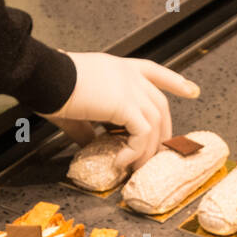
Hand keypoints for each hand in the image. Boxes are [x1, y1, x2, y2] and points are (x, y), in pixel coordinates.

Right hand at [47, 52, 198, 169]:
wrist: (43, 76)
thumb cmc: (51, 85)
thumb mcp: (75, 106)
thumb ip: (88, 126)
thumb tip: (91, 145)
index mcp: (119, 68)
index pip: (155, 72)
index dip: (176, 82)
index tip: (192, 91)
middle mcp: (129, 75)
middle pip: (160, 104)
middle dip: (164, 131)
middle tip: (159, 153)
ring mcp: (130, 88)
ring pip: (154, 123)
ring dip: (148, 150)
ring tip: (136, 168)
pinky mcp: (125, 104)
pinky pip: (141, 133)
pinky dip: (135, 151)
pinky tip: (122, 161)